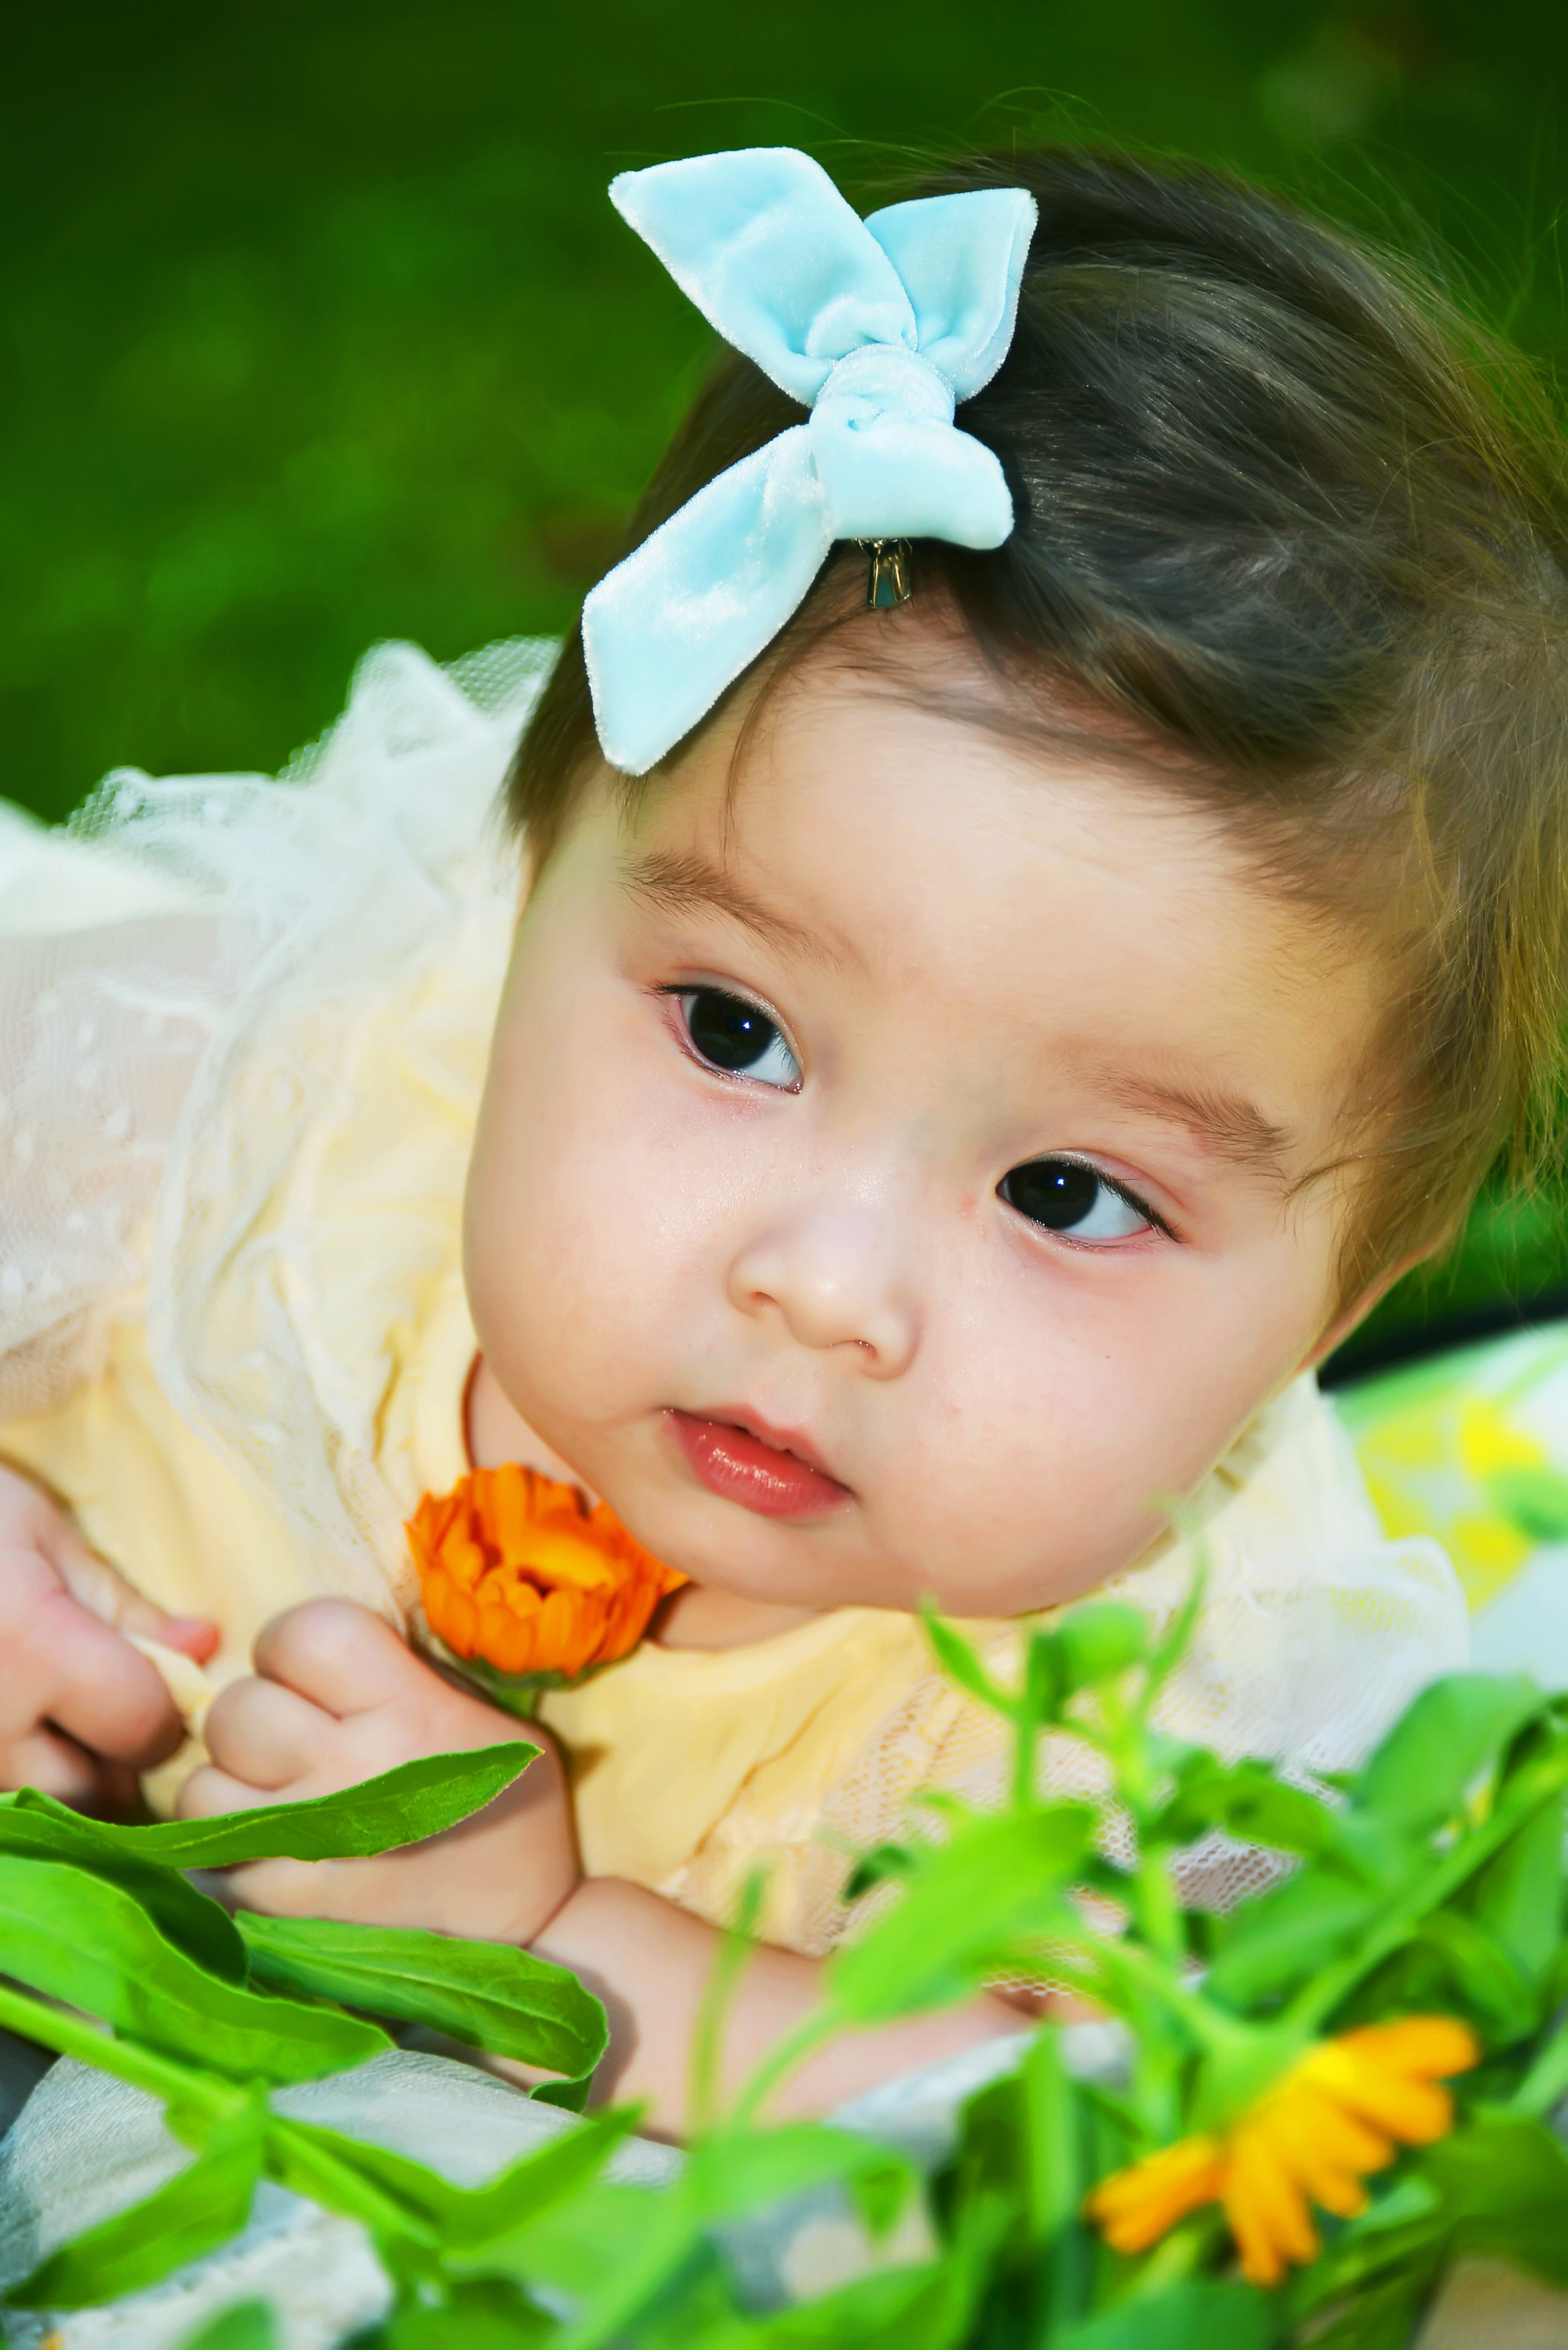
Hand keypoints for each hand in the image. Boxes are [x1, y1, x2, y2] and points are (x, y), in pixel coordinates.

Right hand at [0, 1462, 217, 1808]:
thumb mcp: (42, 1535)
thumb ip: (122, 1605)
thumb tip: (202, 1649)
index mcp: (33, 1649)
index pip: (142, 1729)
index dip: (167, 1713)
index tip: (161, 1686)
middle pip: (86, 1796)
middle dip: (112, 1765)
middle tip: (107, 1714)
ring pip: (29, 1806)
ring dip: (55, 1777)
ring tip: (51, 1713)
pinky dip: (11, 1766)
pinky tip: (17, 1718)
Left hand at [176, 1599, 578, 1944]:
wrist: (519, 1930)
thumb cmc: (505, 1806)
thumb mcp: (479, 1712)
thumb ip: (400, 1672)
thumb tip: (317, 1646)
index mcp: (411, 1711)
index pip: (305, 1633)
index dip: (294, 1643)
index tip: (314, 1672)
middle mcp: (354, 1772)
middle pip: (238, 1708)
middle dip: (260, 1712)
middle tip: (296, 1735)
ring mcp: (310, 1845)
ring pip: (203, 1787)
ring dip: (229, 1785)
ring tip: (274, 1793)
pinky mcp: (282, 1906)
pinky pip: (206, 1858)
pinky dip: (226, 1849)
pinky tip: (269, 1847)